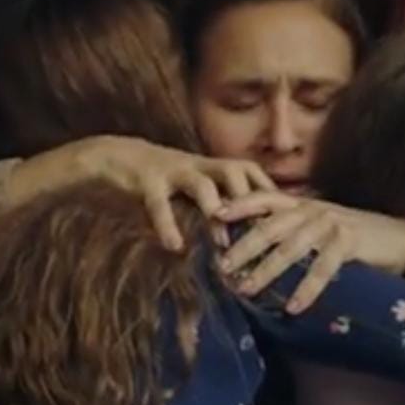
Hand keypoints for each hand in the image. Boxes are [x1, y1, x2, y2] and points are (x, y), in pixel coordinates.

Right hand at [77, 136, 276, 250]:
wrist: (111, 157)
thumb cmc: (159, 181)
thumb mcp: (191, 188)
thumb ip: (216, 205)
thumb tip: (247, 234)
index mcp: (209, 168)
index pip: (250, 172)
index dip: (271, 190)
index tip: (293, 215)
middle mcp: (196, 166)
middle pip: (234, 169)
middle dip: (250, 196)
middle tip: (264, 228)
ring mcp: (171, 171)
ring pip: (200, 183)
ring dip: (213, 208)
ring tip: (222, 240)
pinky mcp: (144, 181)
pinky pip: (157, 202)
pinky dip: (166, 225)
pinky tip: (174, 246)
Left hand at [215, 191, 404, 313]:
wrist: (402, 237)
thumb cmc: (357, 234)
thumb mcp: (321, 224)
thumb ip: (294, 228)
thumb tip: (259, 244)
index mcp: (303, 204)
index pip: (264, 198)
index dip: (239, 204)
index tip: (213, 215)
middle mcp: (313, 210)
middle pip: (270, 226)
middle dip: (243, 246)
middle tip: (221, 266)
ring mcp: (331, 224)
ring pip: (291, 248)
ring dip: (266, 271)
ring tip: (246, 290)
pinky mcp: (350, 242)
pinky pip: (323, 268)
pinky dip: (307, 288)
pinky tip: (294, 308)